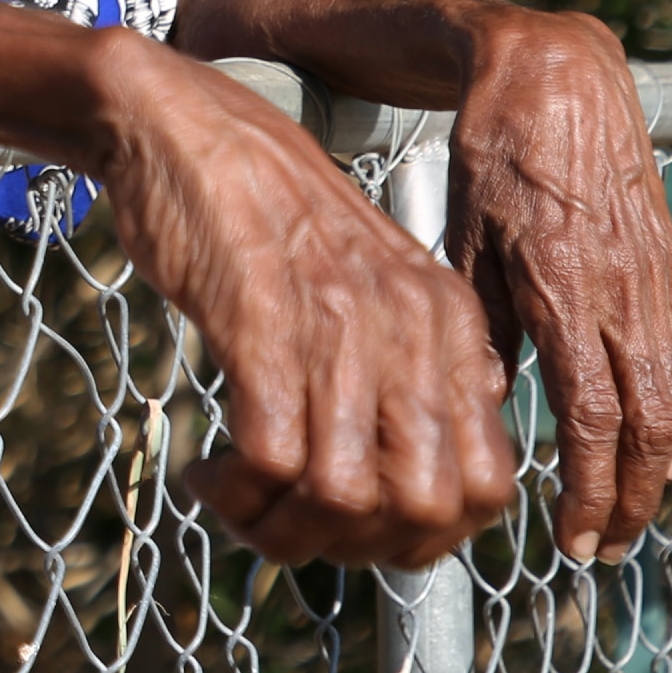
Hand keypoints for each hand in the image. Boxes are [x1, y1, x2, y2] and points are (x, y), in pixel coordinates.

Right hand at [90, 36, 518, 568]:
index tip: (360, 529)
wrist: (182, 125)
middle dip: (355, 547)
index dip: (430, 538)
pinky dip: (236, 493)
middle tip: (292, 528)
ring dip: (284, 531)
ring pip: (345, 497)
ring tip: (237, 505)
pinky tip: (206, 473)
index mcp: (448, 324)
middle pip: (424, 507)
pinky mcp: (260, 325)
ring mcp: (337, 327)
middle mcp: (409, 330)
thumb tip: (435, 467)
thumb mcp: (371, 279)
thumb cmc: (262, 212)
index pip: (489, 485)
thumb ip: (416, 361)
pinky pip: (271, 458)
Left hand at [447, 9, 671, 560]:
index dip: (591, 487)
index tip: (575, 536)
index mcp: (565, 292)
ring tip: (633, 510)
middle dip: (634, 498)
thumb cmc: (491, 154)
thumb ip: (480, 323)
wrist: (556, 79)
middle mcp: (621, 296)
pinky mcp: (666, 268)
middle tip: (608, 547)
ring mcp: (653, 283)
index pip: (595, 419)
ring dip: (662, 465)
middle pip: (649, 426)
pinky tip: (657, 440)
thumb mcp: (463, 236)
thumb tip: (486, 405)